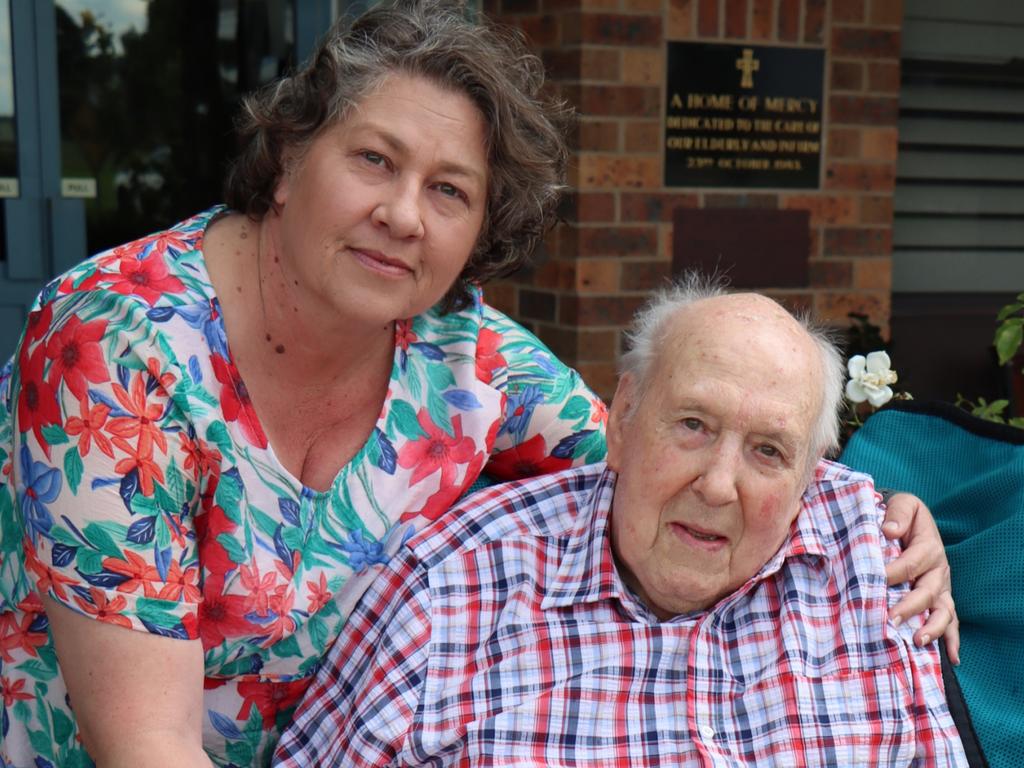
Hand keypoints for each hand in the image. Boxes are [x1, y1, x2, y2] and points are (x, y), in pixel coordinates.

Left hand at [881, 493, 959, 663]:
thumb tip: (888, 530)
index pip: (909, 564)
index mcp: (928, 546)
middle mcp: (938, 569)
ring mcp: (941, 586)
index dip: (891, 574)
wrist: (910, 519)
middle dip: (909, 607)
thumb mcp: (903, 504)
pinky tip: (951, 657)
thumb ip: (897, 514)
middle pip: (926, 591)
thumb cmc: (902, 515)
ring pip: (943, 611)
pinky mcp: (940, 598)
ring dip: (932, 627)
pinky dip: (951, 639)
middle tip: (891, 619)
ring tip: (918, 641)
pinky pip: (950, 621)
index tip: (871, 583)